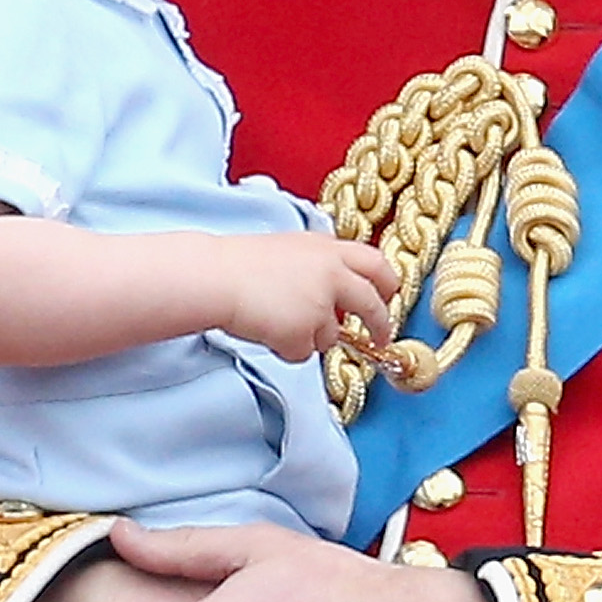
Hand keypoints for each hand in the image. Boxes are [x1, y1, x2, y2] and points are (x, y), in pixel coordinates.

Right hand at [215, 233, 395, 363]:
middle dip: (379, 325)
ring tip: (276, 318)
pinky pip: (303, 353)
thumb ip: (319, 264)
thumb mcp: (290, 249)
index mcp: (328, 250)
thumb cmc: (240, 264)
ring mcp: (319, 305)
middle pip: (372, 305)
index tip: (388, 296)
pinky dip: (285, 348)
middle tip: (379, 336)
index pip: (376, 264)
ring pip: (330, 336)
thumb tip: (337, 287)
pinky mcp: (303, 332)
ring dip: (309, 336)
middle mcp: (331, 275)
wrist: (213, 277)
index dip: (387, 284)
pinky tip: (266, 329)